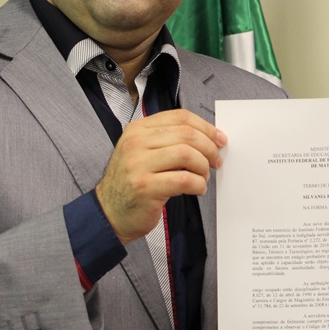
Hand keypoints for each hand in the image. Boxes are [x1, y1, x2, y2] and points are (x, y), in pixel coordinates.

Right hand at [96, 108, 226, 244]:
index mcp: (138, 130)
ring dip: (203, 167)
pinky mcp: (145, 188)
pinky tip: (198, 189)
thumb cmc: (133, 182)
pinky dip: (198, 184)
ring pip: (187, 155)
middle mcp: (136, 143)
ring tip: (203, 177)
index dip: (205, 127)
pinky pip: (184, 180)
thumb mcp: (143, 152)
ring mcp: (139, 165)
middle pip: (186, 134)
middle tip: (216, 160)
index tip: (219, 138)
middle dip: (209, 147)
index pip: (179, 117)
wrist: (109, 212)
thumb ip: (169, 141)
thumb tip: (209, 138)